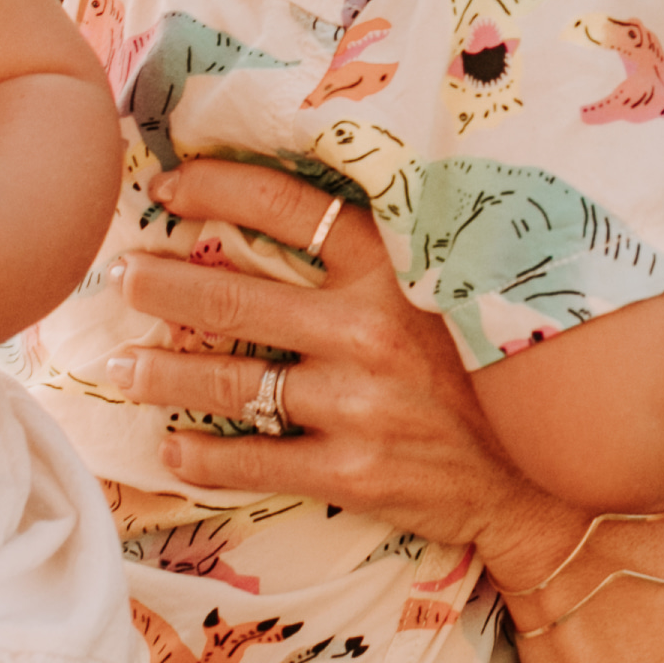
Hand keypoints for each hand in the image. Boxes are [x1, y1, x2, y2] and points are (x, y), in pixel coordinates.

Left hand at [124, 162, 584, 576]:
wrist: (543, 474)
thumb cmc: (485, 368)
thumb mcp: (449, 287)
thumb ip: (383, 252)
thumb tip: (298, 206)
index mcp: (394, 269)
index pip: (288, 208)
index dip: (217, 189)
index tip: (167, 188)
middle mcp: (370, 330)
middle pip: (235, 299)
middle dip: (163, 286)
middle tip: (120, 276)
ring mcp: (358, 404)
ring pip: (233, 384)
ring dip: (163, 374)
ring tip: (120, 365)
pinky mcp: (352, 472)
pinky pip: (255, 461)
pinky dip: (203, 457)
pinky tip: (170, 448)